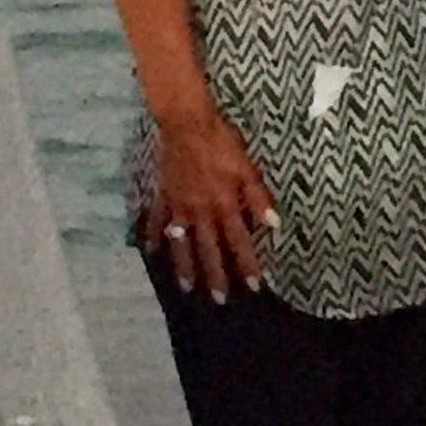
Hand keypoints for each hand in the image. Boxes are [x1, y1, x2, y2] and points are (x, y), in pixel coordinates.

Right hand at [145, 110, 276, 300]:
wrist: (186, 124)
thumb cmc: (222, 143)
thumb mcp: (248, 167)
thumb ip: (259, 197)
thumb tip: (274, 224)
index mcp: (224, 204)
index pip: (239, 241)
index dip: (247, 264)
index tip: (253, 286)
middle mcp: (201, 211)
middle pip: (209, 250)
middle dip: (215, 276)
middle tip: (219, 301)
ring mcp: (179, 206)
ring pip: (182, 244)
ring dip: (184, 267)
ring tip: (186, 288)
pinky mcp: (164, 196)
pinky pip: (157, 220)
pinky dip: (154, 236)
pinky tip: (151, 252)